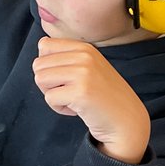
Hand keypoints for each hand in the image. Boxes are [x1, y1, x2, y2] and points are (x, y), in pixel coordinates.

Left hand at [32, 37, 150, 163]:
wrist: (125, 120)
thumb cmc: (102, 97)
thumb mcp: (88, 68)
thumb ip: (67, 57)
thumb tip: (41, 46)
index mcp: (84, 48)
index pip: (44, 46)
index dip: (48, 66)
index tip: (65, 78)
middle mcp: (84, 56)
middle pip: (38, 65)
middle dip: (47, 83)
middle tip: (69, 92)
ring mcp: (83, 73)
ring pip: (40, 79)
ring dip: (52, 94)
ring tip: (72, 99)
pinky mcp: (80, 92)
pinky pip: (49, 98)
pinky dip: (59, 108)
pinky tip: (77, 109)